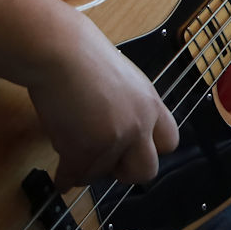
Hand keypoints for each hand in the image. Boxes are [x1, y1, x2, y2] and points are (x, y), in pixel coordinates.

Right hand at [26, 16, 178, 187]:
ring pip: (102, 175)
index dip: (148, 150)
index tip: (130, 151)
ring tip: (72, 152)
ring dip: (87, 169)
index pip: (169, 142)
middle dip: (124, 171)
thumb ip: (128, 107)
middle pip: (146, 171)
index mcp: (150, 104)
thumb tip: (118, 128)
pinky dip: (65, 178)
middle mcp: (139, 125)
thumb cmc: (82, 56)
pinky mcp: (85, 150)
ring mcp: (114, 139)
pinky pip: (75, 177)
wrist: (60, 51)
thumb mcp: (123, 80)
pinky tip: (61, 175)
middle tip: (105, 161)